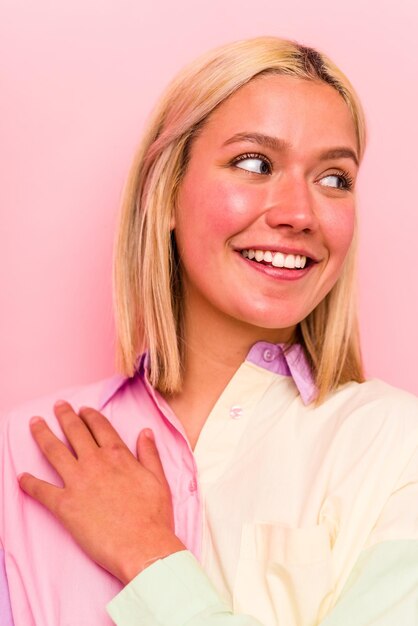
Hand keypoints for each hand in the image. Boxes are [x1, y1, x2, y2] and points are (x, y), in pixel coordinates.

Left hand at [18, 401, 185, 583]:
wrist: (142, 546)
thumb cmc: (154, 516)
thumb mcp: (158, 479)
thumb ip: (149, 453)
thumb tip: (145, 432)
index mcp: (117, 455)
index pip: (99, 426)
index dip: (90, 415)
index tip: (83, 409)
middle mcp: (95, 462)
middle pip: (75, 432)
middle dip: (64, 416)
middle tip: (57, 406)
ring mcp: (77, 482)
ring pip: (54, 451)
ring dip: (42, 435)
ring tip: (34, 423)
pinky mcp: (64, 505)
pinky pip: (41, 490)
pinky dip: (29, 483)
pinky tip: (21, 477)